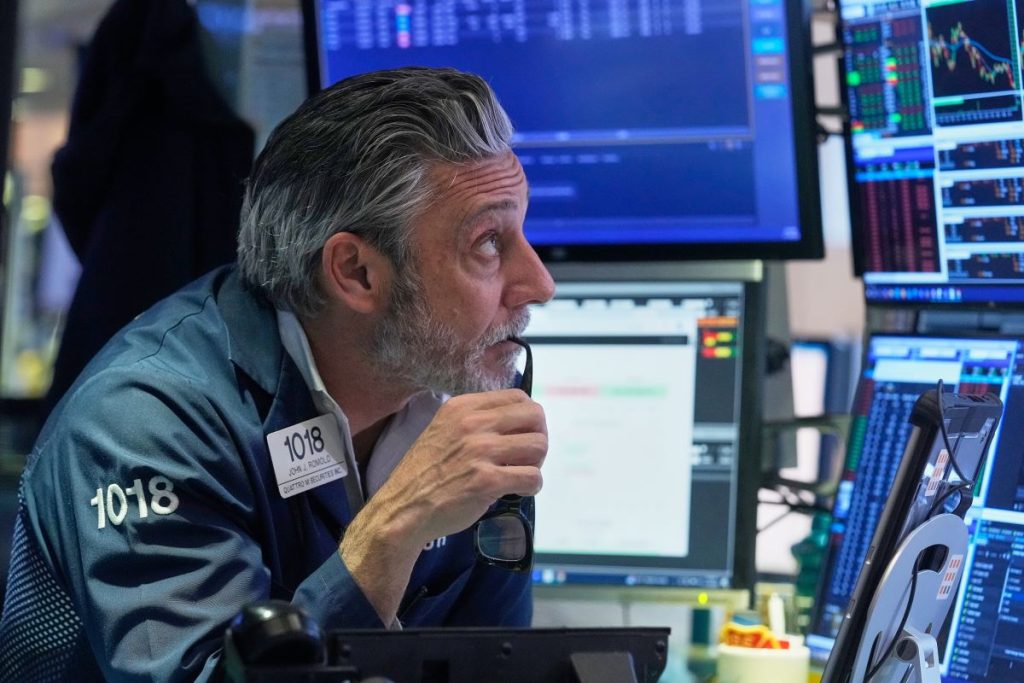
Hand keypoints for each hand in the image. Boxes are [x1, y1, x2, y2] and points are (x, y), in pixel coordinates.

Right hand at [339, 389, 546, 622]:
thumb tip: (517, 422)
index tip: (520, 436)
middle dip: (537, 438)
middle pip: (535, 417)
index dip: (528, 418)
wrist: (402, 509)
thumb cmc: (425, 473)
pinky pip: (532, 477)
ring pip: (539, 446)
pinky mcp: (487, 481)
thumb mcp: (443, 430)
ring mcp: (480, 451)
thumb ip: (475, 421)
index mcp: (462, 407)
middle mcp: (472, 423)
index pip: (518, 397)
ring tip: (519, 474)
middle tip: (525, 457)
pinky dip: (532, 486)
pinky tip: (517, 491)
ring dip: (535, 463)